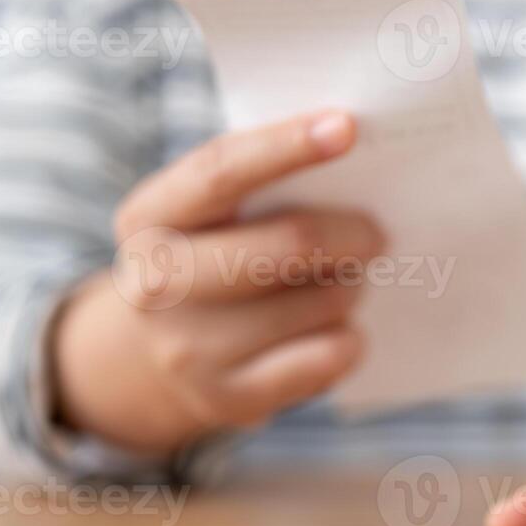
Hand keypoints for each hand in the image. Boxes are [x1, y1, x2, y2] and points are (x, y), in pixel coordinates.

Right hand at [50, 111, 384, 454]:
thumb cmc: (207, 257)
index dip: (287, 146)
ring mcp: (189, 350)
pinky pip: (328, 357)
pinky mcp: (230, 399)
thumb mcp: (206, 214)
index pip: (220, 170)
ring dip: (352, 286)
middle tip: (377, 232)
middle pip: (290, 244)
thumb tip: (350, 144)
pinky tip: (336, 329)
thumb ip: (259, 178)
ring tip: (342, 282)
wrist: (150, 360)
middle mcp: (156, 286)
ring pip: (321, 302)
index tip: (348, 127)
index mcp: (147, 219)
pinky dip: (350, 338)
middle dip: (353, 231)